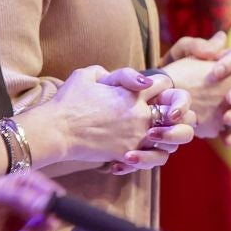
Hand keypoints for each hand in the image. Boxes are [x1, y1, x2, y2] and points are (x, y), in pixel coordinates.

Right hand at [17, 66, 192, 170]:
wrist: (56, 131)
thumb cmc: (69, 101)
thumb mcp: (88, 74)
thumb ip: (115, 74)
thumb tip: (128, 79)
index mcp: (133, 93)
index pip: (164, 84)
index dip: (160, 85)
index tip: (152, 91)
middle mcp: (140, 115)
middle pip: (174, 111)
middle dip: (172, 110)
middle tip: (165, 113)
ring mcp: (136, 136)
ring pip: (169, 137)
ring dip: (166, 133)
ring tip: (156, 133)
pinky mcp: (128, 153)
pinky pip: (151, 157)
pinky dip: (149, 153)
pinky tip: (139, 149)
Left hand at [97, 68, 195, 175]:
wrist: (67, 124)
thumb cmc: (87, 99)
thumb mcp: (104, 81)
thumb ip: (125, 76)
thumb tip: (145, 83)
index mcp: (156, 98)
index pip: (181, 99)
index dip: (181, 106)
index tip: (170, 114)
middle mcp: (160, 120)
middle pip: (185, 130)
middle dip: (174, 134)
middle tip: (151, 135)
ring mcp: (151, 139)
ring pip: (167, 152)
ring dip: (152, 155)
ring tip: (129, 156)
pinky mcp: (139, 154)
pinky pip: (147, 163)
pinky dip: (134, 164)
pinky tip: (115, 165)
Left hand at [160, 32, 230, 139]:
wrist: (158, 94)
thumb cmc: (172, 68)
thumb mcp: (181, 52)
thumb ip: (198, 44)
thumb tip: (221, 39)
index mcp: (229, 62)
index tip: (214, 73)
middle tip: (227, 97)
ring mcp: (230, 104)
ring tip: (227, 119)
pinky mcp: (220, 122)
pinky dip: (230, 136)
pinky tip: (226, 141)